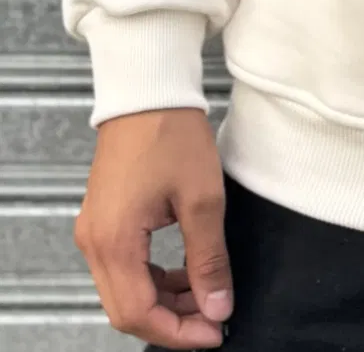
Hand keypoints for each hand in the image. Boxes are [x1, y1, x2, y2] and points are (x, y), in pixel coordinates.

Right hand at [74, 107, 232, 348]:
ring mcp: (95, 230)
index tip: (214, 333)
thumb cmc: (173, 133)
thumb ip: (208, 259)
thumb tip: (217, 307)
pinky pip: (123, 267)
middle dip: (171, 321)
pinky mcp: (104, 219)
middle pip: (126, 310)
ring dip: (163, 300)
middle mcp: (94, 243)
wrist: (148, 89)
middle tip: (213, 318)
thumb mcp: (202, 198)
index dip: (177, 333)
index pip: (138, 314)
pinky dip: (153, 278)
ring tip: (205, 294)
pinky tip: (184, 271)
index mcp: (114, 242)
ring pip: (124, 291)